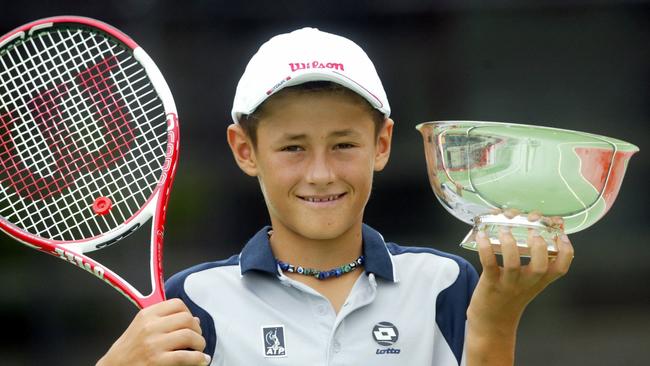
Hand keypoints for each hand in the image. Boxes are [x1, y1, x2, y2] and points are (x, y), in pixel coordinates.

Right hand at [97, 298, 210, 365]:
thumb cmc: (128, 350)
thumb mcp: (141, 328)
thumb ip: (165, 321)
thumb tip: (195, 319)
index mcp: (146, 315)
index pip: (177, 304)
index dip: (189, 313)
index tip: (190, 323)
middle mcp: (150, 327)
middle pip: (187, 319)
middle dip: (197, 330)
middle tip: (197, 339)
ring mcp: (153, 344)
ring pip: (189, 336)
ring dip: (199, 344)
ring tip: (199, 349)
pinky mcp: (157, 361)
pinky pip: (186, 356)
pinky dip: (198, 358)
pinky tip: (201, 359)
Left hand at [465, 225, 573, 364]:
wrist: (492, 321)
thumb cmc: (510, 294)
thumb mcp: (528, 281)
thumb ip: (533, 260)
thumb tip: (532, 229)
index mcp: (540, 280)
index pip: (561, 268)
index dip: (566, 251)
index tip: (561, 234)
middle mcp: (527, 282)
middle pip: (541, 266)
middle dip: (539, 246)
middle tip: (534, 231)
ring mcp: (509, 284)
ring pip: (513, 264)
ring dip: (509, 244)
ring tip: (505, 229)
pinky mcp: (490, 283)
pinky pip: (489, 264)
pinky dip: (485, 248)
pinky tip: (482, 236)